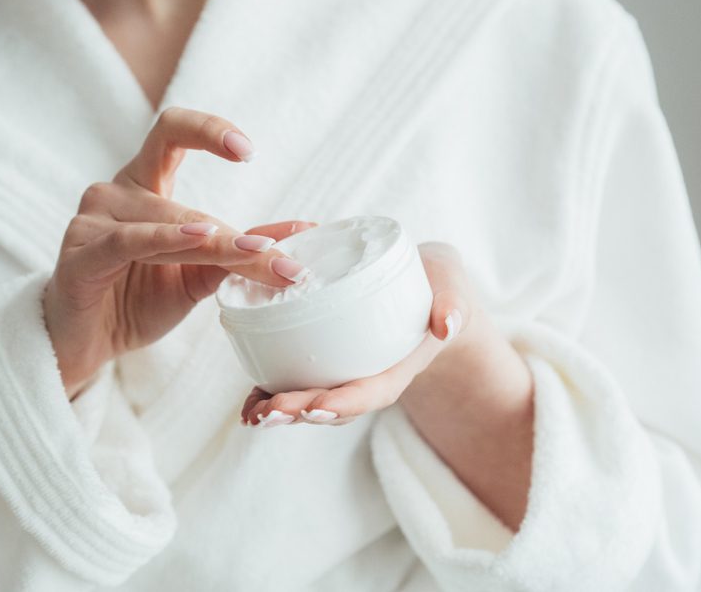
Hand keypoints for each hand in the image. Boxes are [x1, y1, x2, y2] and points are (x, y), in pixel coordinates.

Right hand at [43, 107, 312, 396]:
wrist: (88, 345)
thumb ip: (238, 252)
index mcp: (143, 185)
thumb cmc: (137, 300)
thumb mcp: (197, 275)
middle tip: (282, 255)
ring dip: (216, 245)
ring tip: (258, 257)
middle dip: (237, 234)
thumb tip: (300, 233)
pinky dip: (168, 239)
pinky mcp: (79, 254)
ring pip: (167, 223)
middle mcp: (114, 192)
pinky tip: (200, 239)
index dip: (208, 130)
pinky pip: (130, 241)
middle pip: (186, 202)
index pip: (172, 132)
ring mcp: (92, 219)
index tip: (248, 150)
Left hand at [240, 241, 486, 426]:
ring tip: (252, 415)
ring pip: (314, 402)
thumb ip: (452, 302)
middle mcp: (372, 378)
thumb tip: (446, 324)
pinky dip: (273, 397)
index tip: (315, 406)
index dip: (344, 402)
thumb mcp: (451, 286)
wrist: (430, 287)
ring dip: (282, 412)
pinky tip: (248, 406)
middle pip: (336, 404)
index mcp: (400, 365)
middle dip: (302, 412)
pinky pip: (300, 386)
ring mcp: (349, 375)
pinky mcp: (330, 364)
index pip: (372, 391)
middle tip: (268, 412)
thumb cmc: (439, 285)